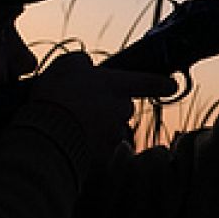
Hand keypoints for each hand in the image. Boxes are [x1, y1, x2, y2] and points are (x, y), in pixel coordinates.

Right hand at [26, 51, 176, 159]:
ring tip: (71, 124)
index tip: (172, 85)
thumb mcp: (65, 65)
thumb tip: (86, 65)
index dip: (162, 83)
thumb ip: (82, 62)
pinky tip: (71, 140)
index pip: (148, 82)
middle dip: (109, 108)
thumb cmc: (56, 96)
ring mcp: (114, 134)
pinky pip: (101, 149)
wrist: (46, 134)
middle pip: (124, 107)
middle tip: (83, 107)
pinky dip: (89, 146)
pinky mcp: (104, 155)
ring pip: (112, 129)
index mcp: (115, 85)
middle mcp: (121, 109)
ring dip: (98, 127)